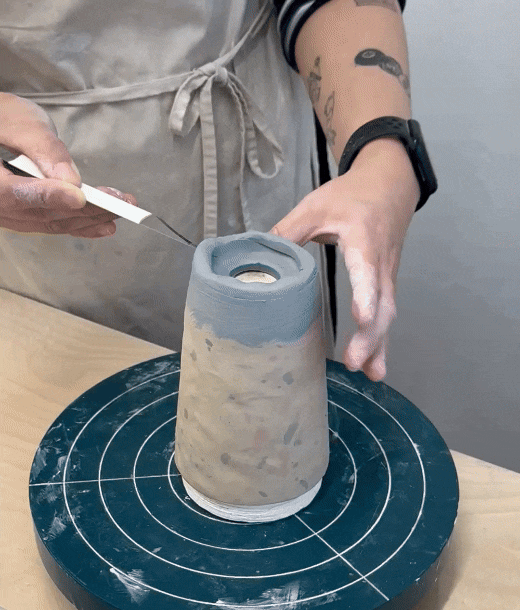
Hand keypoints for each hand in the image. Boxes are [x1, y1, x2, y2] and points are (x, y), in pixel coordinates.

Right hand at [0, 93, 134, 237]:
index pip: (17, 194)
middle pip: (42, 213)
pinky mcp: (28, 215)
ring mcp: (12, 214)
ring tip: (120, 210)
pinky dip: (80, 225)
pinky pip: (54, 224)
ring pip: (52, 222)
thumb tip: (70, 179)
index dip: (50, 196)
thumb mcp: (21, 123)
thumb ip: (43, 149)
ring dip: (89, 219)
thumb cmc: (5, 119)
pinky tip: (104, 225)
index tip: (79, 197)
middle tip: (118, 203)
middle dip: (84, 210)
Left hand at [270, 138, 419, 380]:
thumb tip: (258, 255)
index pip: (366, 269)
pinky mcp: (386, 285)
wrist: (390, 184)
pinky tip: (375, 369)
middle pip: (382, 302)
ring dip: (379, 345)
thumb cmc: (351, 195)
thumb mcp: (316, 205)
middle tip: (354, 362)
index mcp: (363, 237)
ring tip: (370, 374)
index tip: (361, 318)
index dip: (364, 294)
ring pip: (388, 313)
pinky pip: (387, 315)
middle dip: (370, 335)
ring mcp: (387, 275)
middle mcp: (380, 261)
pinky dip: (382, 343)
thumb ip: (287, 230)